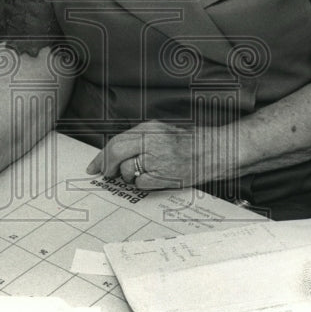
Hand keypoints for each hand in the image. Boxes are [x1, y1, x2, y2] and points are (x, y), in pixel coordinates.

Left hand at [85, 121, 219, 190]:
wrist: (215, 151)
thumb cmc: (193, 142)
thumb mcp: (164, 131)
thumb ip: (141, 139)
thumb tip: (119, 152)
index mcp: (150, 128)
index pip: (116, 141)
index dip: (102, 155)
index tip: (95, 165)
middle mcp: (150, 141)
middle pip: (115, 153)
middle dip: (107, 165)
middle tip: (107, 173)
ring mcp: (156, 159)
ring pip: (127, 171)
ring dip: (130, 176)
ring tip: (146, 172)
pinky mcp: (163, 176)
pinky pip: (141, 184)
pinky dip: (143, 184)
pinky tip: (156, 178)